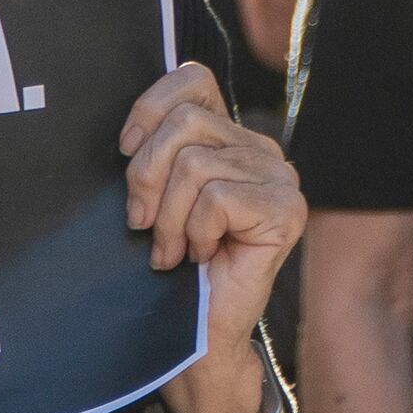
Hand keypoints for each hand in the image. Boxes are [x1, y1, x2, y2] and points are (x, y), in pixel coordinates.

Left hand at [122, 63, 302, 384]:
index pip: (193, 79)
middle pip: (185, 122)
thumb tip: (130, 135)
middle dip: (147, 175)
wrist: (198, 333)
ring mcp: (280, 178)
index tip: (126, 150)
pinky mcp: (287, 210)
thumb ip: (156, 152)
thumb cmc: (172, 265)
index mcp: (230, 136)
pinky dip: (195, 232)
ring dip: (169, 218)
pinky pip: (216, 198)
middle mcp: (262, 150)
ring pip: (195, 164)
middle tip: (142, 222)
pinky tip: (202, 256)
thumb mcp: (154, 194)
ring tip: (172, 250)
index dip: (150, 107)